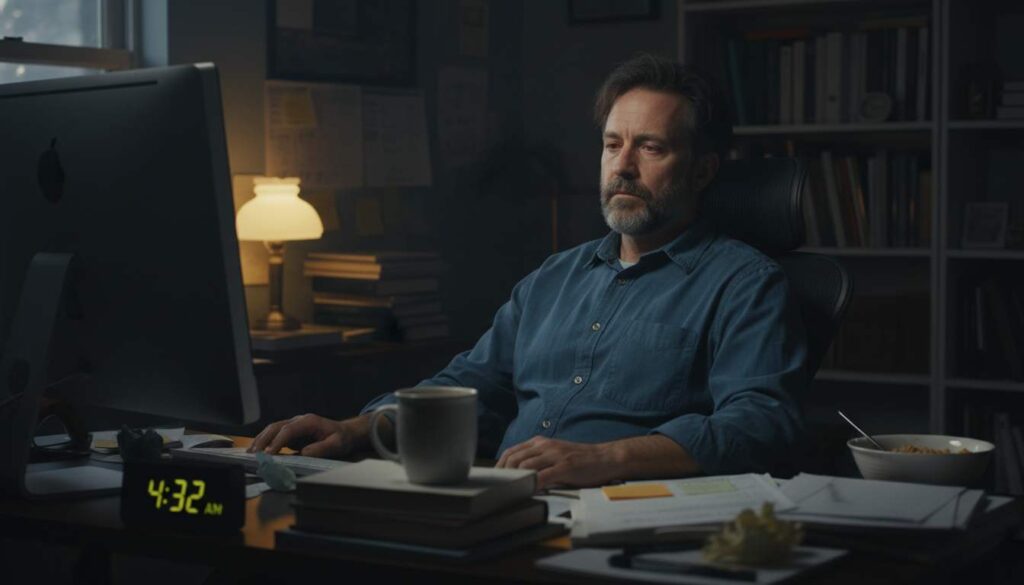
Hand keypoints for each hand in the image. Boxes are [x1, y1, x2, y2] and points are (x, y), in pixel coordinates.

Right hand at [247, 413, 357, 458]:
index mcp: (309, 421)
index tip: (269, 454)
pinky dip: (265, 442)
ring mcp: (294, 425)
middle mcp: (298, 420)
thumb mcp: (336, 444)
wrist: (345, 433)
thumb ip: (321, 448)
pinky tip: (258, 452)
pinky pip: (275, 435)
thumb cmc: (341, 438)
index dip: (277, 442)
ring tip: (251, 453)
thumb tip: (304, 453)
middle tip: (254, 454)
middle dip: (263, 440)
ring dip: (261, 440)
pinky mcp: (291, 433)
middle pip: (276, 427)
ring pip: (272, 429)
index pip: (288, 430)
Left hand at [495, 436, 619, 489]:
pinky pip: (544, 476)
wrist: (605, 458)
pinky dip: (533, 485)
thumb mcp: (554, 454)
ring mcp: (555, 455)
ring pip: (526, 466)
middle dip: (503, 475)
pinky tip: (528, 493)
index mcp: (540, 442)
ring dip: (515, 480)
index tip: (494, 480)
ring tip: (509, 492)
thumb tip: (516, 475)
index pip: (511, 452)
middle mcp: (545, 445)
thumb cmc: (580, 460)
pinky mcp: (566, 467)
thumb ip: (537, 460)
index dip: (499, 466)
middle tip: (498, 489)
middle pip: (514, 459)